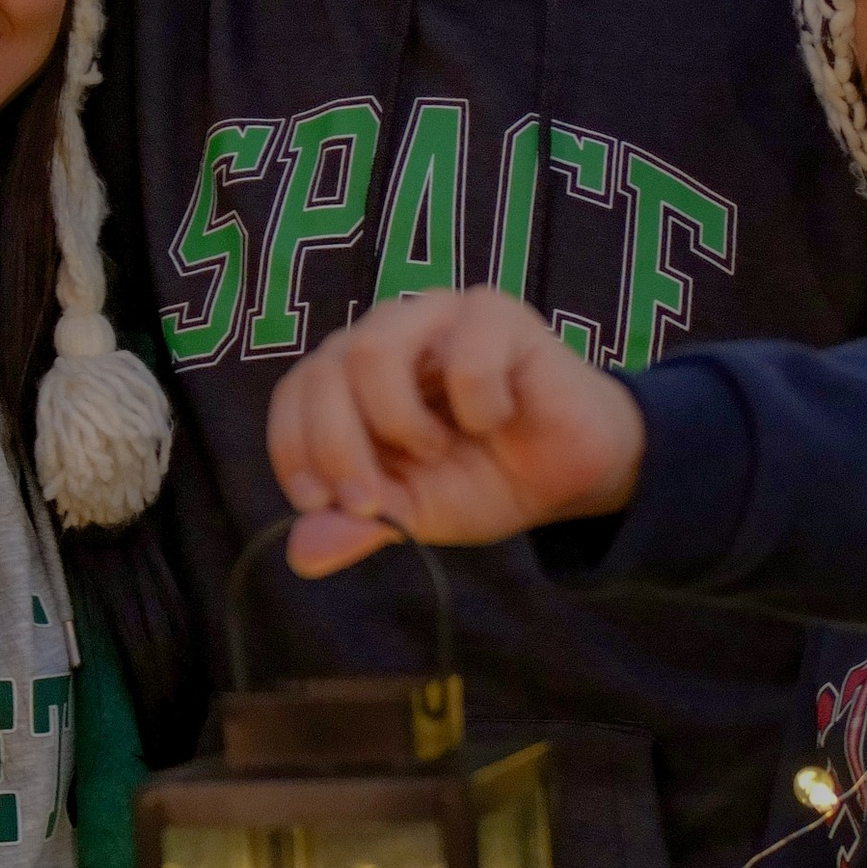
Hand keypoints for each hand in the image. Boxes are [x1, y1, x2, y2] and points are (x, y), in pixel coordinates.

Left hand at [267, 288, 645, 575]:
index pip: (295, 392)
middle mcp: (388, 332)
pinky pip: (463, 358)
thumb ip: (360, 523)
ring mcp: (439, 315)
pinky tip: (498, 419)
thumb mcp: (415, 513)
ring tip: (437, 451)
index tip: (320, 503)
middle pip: (326, 370)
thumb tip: (302, 554)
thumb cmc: (486, 479)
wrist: (571, 476)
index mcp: (354, 375)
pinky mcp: (496, 313)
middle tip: (374, 501)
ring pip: (373, 350)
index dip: (294, 448)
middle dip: (339, 449)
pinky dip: (476, 408)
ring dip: (399, 422)